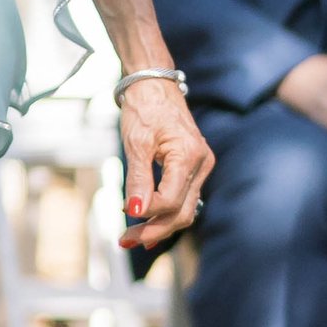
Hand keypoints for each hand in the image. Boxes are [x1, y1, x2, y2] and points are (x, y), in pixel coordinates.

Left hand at [117, 77, 211, 251]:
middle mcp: (202, 164)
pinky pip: (183, 199)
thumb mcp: (136, 142)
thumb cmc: (144, 108)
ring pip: (185, 210)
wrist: (154, 85)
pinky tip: (148, 225)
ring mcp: (201, 168)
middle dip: (154, 230)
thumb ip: (138, 178)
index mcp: (190, 156)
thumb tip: (134, 212)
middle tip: (125, 240)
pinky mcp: (194, 169)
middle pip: (182, 212)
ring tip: (132, 238)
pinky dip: (166, 214)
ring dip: (159, 226)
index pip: (171, 200)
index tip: (123, 214)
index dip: (148, 213)